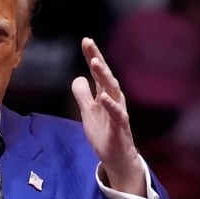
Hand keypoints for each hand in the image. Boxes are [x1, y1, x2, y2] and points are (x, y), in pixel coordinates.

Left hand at [70, 38, 144, 194]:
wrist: (117, 157)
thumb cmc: (105, 133)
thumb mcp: (88, 112)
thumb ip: (83, 95)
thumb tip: (78, 78)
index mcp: (105, 94)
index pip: (98, 73)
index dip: (92, 56)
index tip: (86, 41)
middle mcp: (114, 99)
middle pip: (106, 75)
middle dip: (98, 58)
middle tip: (89, 43)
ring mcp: (119, 112)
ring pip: (113, 90)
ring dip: (104, 75)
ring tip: (95, 62)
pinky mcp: (121, 127)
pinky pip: (117, 113)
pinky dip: (110, 104)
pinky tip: (103, 96)